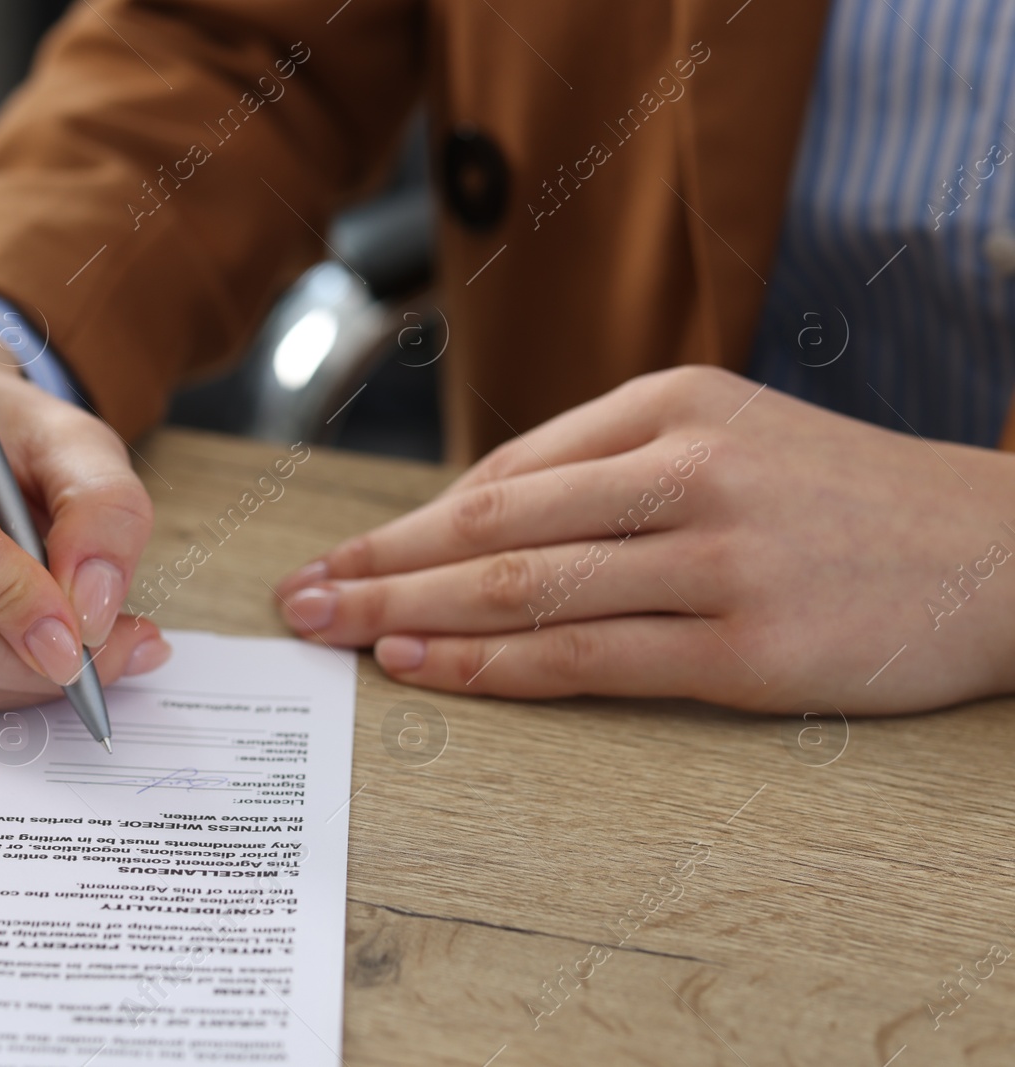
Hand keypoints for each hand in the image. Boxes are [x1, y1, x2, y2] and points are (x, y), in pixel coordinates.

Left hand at [275, 366, 1014, 713]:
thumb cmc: (838, 496)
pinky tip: (427, 666)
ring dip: (412, 615)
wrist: (995, 549)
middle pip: (491, 526)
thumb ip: (603, 468)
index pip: (504, 475)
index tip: (337, 556)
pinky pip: (589, 659)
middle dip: (378, 566)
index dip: (405, 522)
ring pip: (525, 591)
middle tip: (298, 601)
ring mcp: (718, 559)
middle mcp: (688, 469)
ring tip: (335, 634)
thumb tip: (468, 520)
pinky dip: (493, 665)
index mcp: (672, 405)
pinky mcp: (748, 648)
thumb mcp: (725, 435)